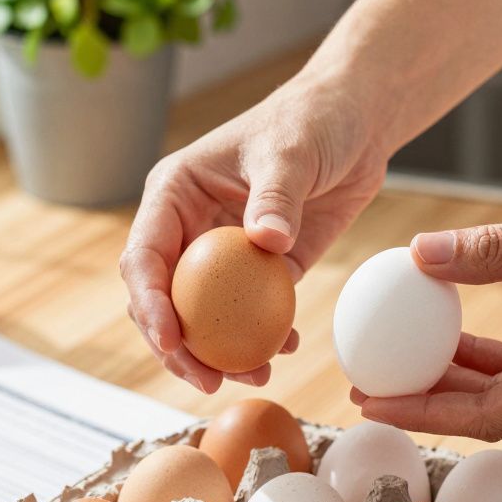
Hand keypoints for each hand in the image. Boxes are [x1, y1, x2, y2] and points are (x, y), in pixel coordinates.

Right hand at [120, 75, 387, 393]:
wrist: (357, 123)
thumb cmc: (313, 121)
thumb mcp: (290, 153)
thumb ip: (276, 197)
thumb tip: (268, 242)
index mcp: (173, 195)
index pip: (144, 257)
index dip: (150, 304)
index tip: (173, 340)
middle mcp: (188, 228)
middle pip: (162, 299)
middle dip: (177, 347)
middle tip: (208, 380)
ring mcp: (222, 253)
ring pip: (203, 317)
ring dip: (219, 353)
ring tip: (257, 376)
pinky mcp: (263, 269)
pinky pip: (250, 314)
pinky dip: (262, 338)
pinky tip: (287, 351)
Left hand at [353, 165, 501, 439]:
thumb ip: (495, 252)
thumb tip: (417, 254)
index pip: (491, 414)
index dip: (425, 411)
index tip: (368, 404)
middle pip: (497, 409)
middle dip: (430, 399)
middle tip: (367, 385)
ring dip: (457, 373)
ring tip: (396, 359)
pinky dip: (490, 351)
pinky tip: (449, 330)